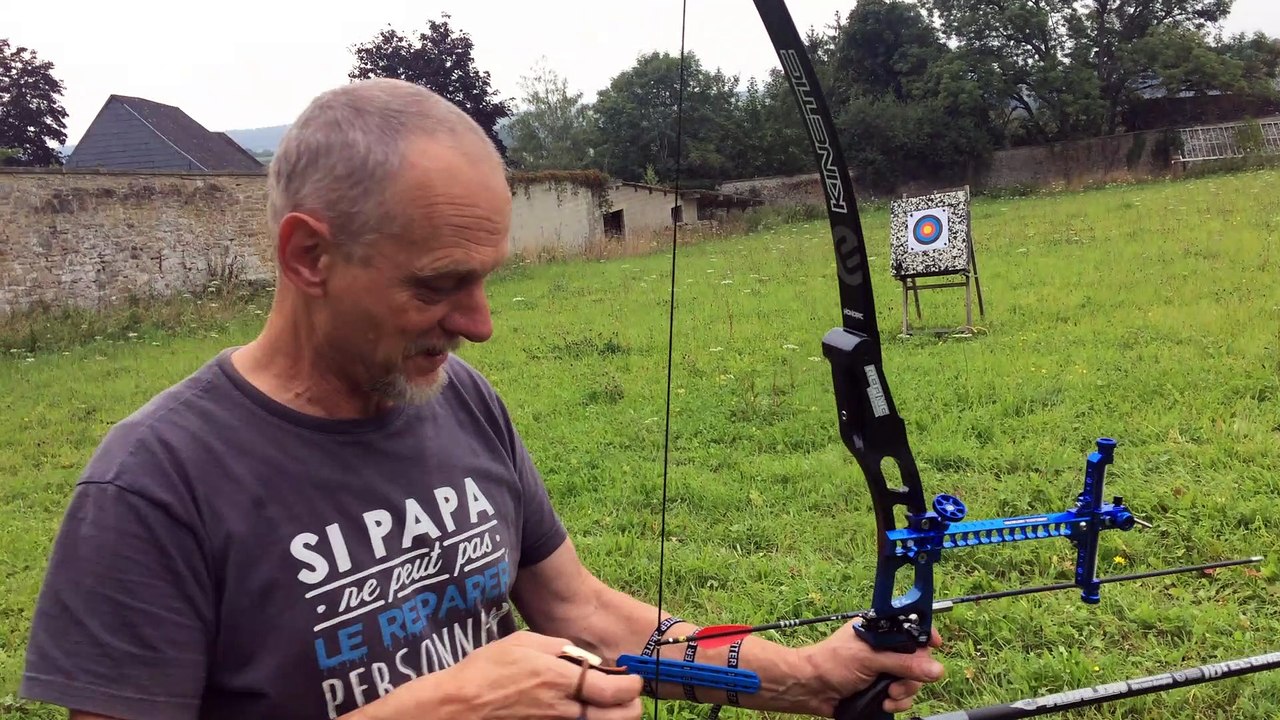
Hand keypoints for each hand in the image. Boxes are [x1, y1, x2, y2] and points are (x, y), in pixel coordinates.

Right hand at [372, 630, 643, 719]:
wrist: (459, 705)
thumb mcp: (525, 641)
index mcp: (561, 680)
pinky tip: (581, 710)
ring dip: (612, 716)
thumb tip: (588, 658)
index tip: (633, 676)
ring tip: (603, 703)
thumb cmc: (489, 668)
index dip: (634, 684)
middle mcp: (564, 710)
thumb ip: (562, 648)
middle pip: (620, 718)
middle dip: (631, 706)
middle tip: (625, 694)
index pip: (616, 691)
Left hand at [795, 620, 945, 716]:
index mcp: (880, 631)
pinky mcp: (881, 689)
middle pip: (918, 660)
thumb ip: (904, 664)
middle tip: (898, 683)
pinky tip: (885, 704)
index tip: (936, 645)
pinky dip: (898, 703)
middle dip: (913, 675)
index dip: (926, 635)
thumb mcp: (870, 659)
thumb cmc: (831, 663)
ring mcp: (883, 670)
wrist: (810, 688)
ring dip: (904, 692)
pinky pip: (903, 697)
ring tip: (888, 696)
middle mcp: (885, 649)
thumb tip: (935, 669)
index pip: (912, 628)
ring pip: (913, 681)